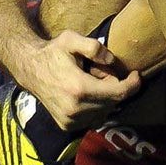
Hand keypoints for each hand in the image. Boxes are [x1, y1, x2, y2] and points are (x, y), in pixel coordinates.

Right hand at [15, 29, 139, 131]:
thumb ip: (94, 46)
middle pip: (113, 102)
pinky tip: (83, 94)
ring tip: (88, 81)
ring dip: (104, 98)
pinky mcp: (66, 125)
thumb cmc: (52, 52)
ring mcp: (70, 120)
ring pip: (105, 112)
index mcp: (79, 88)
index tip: (136, 75)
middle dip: (113, 86)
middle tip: (98, 71)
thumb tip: (112, 60)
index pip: (118, 93)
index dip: (132, 84)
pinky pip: (93, 119)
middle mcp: (75, 109)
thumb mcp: (71, 39)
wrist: (29, 69)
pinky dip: (95, 107)